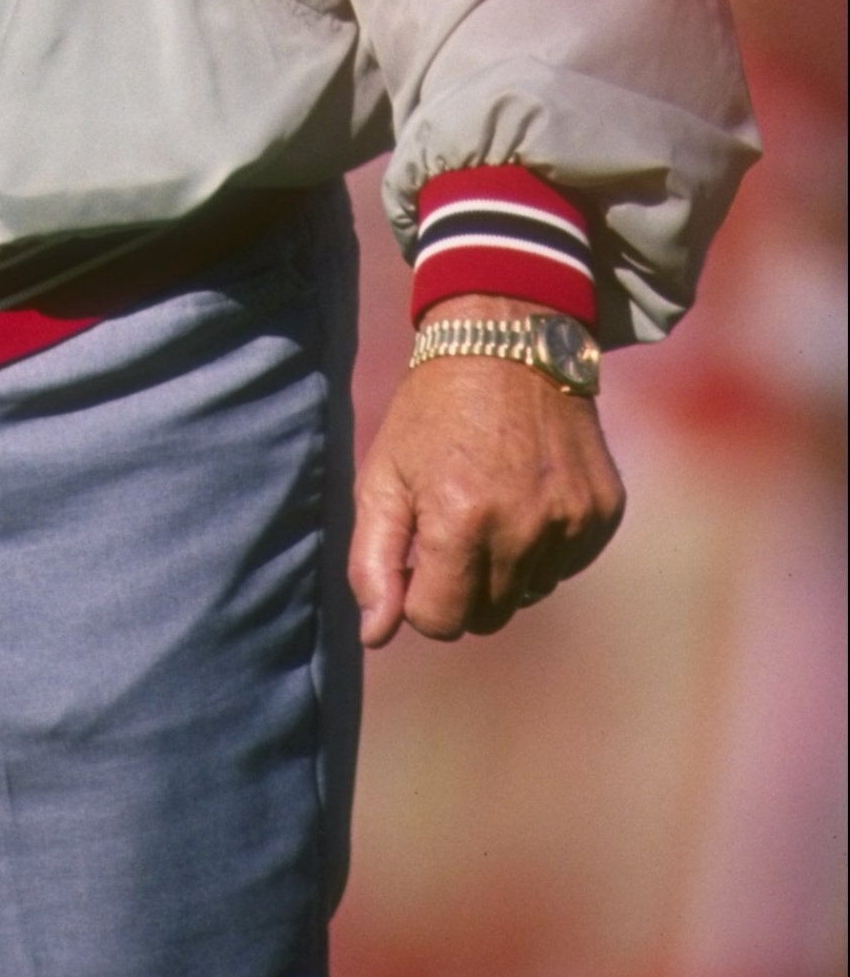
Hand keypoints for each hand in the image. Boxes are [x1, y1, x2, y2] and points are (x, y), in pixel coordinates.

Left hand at [349, 310, 624, 646]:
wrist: (507, 340)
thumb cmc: (431, 411)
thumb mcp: (382, 475)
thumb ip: (373, 561)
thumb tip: (375, 636)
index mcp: (460, 522)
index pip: (439, 622)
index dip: (419, 594)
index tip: (418, 552)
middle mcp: (524, 528)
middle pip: (488, 615)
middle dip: (462, 586)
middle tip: (451, 525)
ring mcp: (572, 521)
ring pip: (530, 592)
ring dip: (506, 565)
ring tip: (491, 498)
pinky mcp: (604, 511)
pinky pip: (568, 564)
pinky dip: (545, 544)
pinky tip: (527, 492)